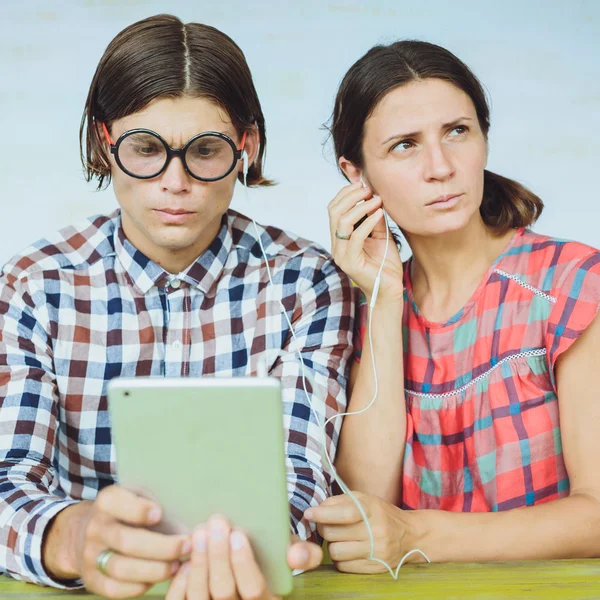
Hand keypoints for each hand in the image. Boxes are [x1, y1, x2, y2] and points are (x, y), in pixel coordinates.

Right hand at [45, 485, 190, 597]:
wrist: (87, 532)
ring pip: (122, 568)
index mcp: (107, 501)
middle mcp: (96, 528)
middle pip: (127, 541)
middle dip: (161, 547)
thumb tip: (185, 519)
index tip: (159, 514)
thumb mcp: (137, 495)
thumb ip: (154, 501)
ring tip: (177, 565)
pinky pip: (115, 589)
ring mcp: (90, 555)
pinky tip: (159, 578)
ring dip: (154, 570)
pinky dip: (140, 586)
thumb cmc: (127, 510)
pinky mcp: (92, 579)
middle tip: (187, 546)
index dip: (138, 510)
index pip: (116, 502)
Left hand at [166, 515, 322, 598]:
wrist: (249, 567)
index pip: (253, 589)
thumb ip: (303, 553)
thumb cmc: (272, 556)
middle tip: (215, 523)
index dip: (243, 562)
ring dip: (199, 562)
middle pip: (224, 591)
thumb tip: (295, 555)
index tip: (237, 534)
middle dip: (218, 555)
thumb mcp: (291, 552)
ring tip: (199, 533)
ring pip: (200, 597)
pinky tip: (187, 560)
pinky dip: (181, 583)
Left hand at [305, 492, 419, 573]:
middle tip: (327, 526)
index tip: (308, 514)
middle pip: (334, 534)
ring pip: (336, 552)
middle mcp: (376, 530)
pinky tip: (347, 550)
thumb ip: (340, 501)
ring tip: (339, 539)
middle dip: (325, 529)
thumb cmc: (381, 514)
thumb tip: (317, 509)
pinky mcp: (375, 568)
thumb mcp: (364, 499)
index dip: (323, 514)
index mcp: (372, 509)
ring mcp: (377, 551)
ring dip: (332, 545)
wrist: (410, 535)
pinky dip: (340, 559)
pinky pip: (344, 567)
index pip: (344, 513)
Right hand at [328, 182, 403, 303]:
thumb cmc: (385, 264)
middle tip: (369, 190)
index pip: (334, 209)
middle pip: (334, 212)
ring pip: (342, 222)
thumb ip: (373, 219)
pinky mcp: (350, 263)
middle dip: (351, 196)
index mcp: (340, 238)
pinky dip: (367, 222)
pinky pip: (356, 237)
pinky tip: (380, 214)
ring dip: (360, 207)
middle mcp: (337, 246)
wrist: (389, 290)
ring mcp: (341, 255)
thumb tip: (374, 196)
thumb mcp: (380, 235)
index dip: (346, 194)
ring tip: (376, 200)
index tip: (364, 185)